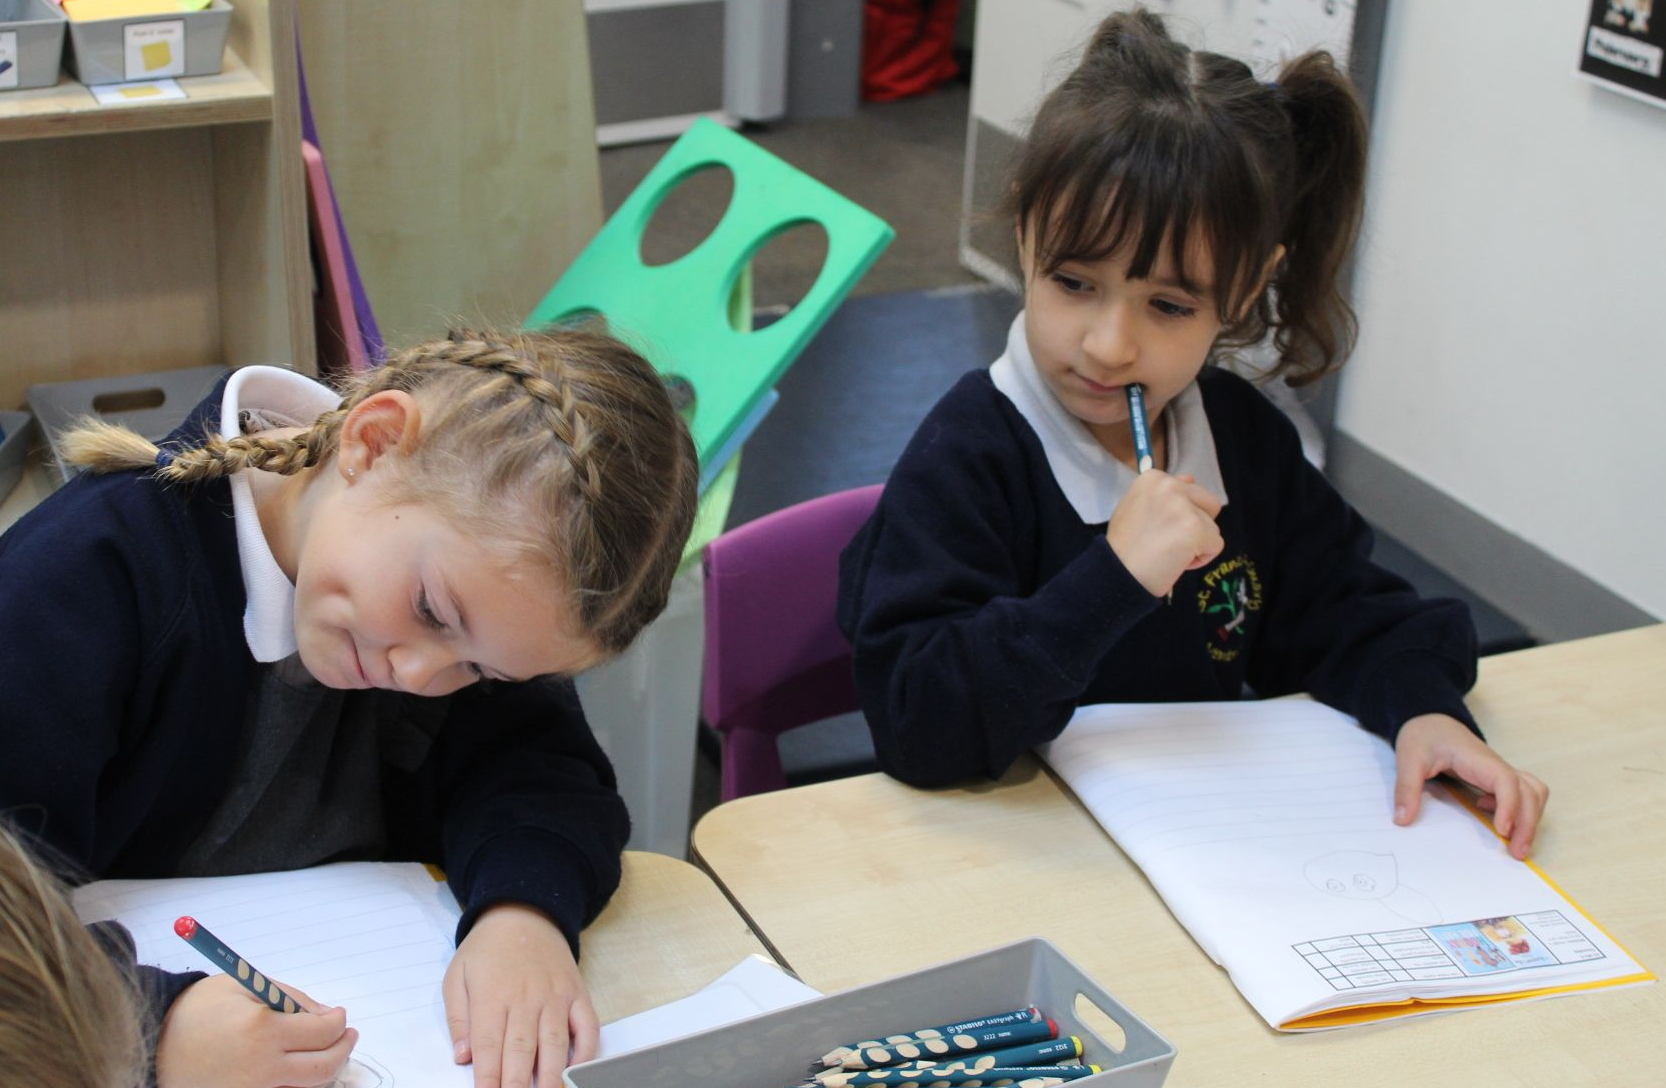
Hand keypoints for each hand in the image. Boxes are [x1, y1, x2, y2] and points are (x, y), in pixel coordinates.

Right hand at [156, 974, 355, 1087]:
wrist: (151, 1043)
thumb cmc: (199, 1010)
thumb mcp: (246, 986)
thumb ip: (292, 998)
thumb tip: (327, 1017)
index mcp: (262, 1031)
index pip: (323, 1032)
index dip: (338, 1022)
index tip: (339, 1016)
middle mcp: (260, 1069)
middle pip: (323, 1067)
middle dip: (343, 1049)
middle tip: (347, 1036)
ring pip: (307, 1087)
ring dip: (323, 1069)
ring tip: (325, 1051)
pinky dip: (296, 1084)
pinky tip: (297, 1068)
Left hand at [444, 903, 596, 1087]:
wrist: (524, 912)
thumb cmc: (487, 950)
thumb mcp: (457, 976)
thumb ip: (458, 1019)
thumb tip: (463, 1056)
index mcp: (492, 996)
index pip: (488, 1047)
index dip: (487, 1078)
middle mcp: (526, 998)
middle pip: (521, 1051)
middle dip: (517, 1085)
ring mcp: (555, 996)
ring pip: (555, 1043)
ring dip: (552, 1076)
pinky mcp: (577, 994)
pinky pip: (588, 1025)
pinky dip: (586, 1050)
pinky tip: (577, 1070)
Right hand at [1106, 470, 1223, 597]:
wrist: (1116, 573)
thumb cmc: (1124, 547)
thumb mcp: (1136, 508)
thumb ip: (1163, 495)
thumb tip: (1191, 478)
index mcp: (1154, 478)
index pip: (1190, 492)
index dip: (1179, 516)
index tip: (1157, 529)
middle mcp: (1169, 485)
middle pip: (1209, 504)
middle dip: (1196, 525)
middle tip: (1167, 541)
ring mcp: (1183, 506)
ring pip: (1213, 527)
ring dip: (1196, 544)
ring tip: (1168, 553)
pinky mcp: (1195, 528)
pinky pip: (1216, 545)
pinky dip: (1200, 559)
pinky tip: (1175, 562)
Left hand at [1393, 713, 1549, 858]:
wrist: (1430, 720)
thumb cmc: (1423, 736)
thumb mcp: (1408, 759)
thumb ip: (1406, 788)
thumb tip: (1402, 820)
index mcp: (1477, 759)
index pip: (1506, 781)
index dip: (1509, 806)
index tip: (1501, 830)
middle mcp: (1495, 766)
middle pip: (1529, 792)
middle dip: (1528, 823)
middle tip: (1517, 853)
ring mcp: (1499, 772)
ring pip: (1532, 793)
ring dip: (1530, 819)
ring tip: (1516, 845)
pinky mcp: (1497, 779)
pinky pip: (1522, 794)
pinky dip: (1520, 811)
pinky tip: (1496, 822)